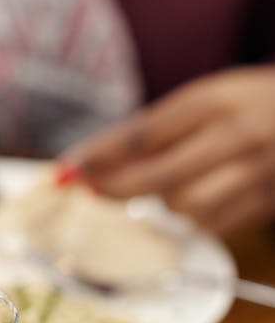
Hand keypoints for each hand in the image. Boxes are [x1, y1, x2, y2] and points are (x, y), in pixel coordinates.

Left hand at [58, 65, 274, 235]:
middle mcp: (235, 136)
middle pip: (158, 175)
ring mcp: (255, 172)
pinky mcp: (265, 202)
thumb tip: (102, 161)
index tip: (68, 169)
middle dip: (116, 188)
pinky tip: (193, 201)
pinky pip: (213, 224)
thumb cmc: (251, 102)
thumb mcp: (208, 98)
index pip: (142, 133)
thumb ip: (161, 129)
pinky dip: (193, 218)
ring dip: (160, 204)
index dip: (99, 155)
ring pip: (185, 205)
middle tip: (91, 190)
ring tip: (156, 190)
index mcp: (214, 101)